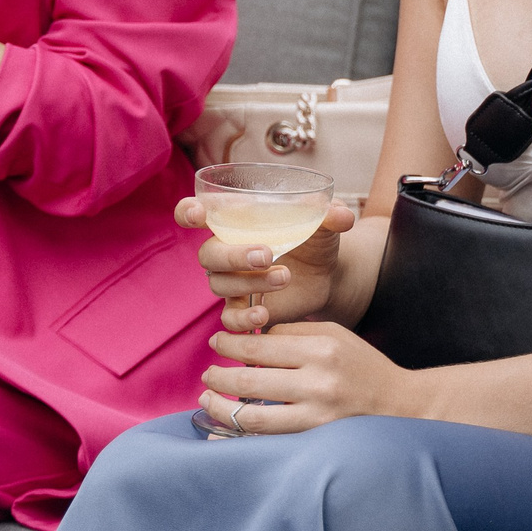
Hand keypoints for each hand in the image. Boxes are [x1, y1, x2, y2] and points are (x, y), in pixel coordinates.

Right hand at [179, 198, 357, 331]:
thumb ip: (331, 214)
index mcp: (235, 221)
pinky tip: (265, 314)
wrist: (327, 274)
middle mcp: (225, 251)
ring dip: (250, 282)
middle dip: (233, 255)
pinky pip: (228, 318)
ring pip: (220, 285)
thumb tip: (343, 215)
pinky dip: (243, 318)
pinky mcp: (242, 308)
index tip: (198, 214)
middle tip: (267, 255)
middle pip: (208, 255)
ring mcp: (231, 282)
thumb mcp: (324, 224)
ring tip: (285, 277)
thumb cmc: (315, 239)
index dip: (189, 212)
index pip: (196, 213)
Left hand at [196, 320, 417, 432]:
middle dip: (219, 374)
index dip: (231, 344)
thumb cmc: (361, 366)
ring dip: (220, 407)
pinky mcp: (314, 438)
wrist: (399, 404)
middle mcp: (318, 381)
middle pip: (250, 377)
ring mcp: (315, 414)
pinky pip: (266, 437)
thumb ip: (293, 333)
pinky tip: (220, 429)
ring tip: (207, 398)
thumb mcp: (334, 335)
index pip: (261, 345)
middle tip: (207, 372)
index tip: (217, 343)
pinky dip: (238, 434)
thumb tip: (250, 338)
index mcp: (322, 348)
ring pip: (251, 413)